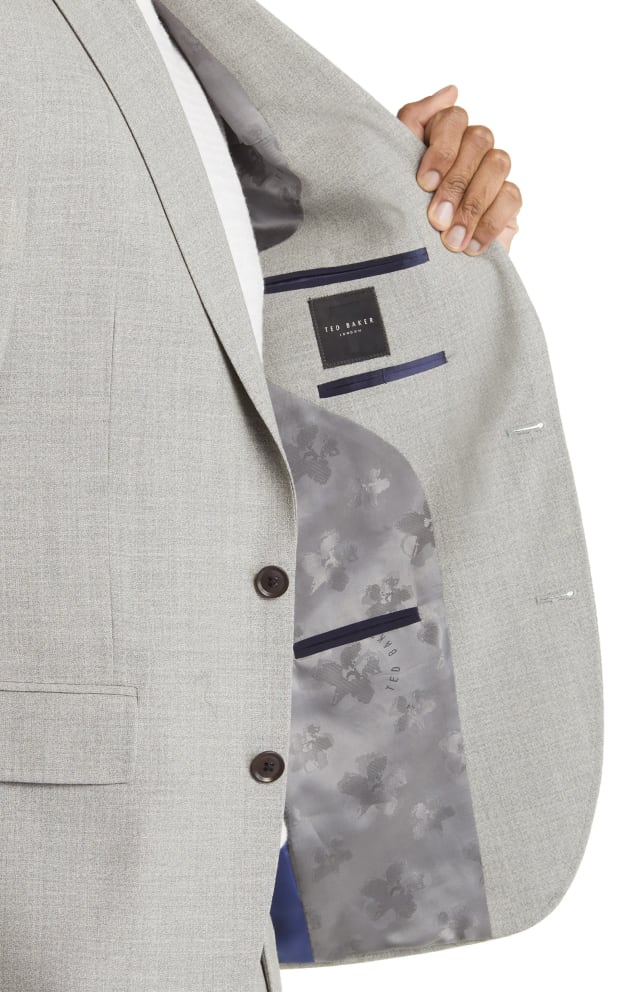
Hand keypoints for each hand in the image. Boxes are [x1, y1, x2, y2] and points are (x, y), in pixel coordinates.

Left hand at [397, 85, 520, 254]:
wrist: (416, 265)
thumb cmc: (403, 212)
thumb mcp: (396, 167)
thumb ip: (414, 121)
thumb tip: (450, 90)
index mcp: (442, 135)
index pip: (453, 118)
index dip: (441, 148)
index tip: (423, 184)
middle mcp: (471, 147)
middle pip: (478, 139)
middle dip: (456, 182)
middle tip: (436, 219)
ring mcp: (493, 172)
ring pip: (498, 163)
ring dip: (473, 204)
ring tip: (451, 240)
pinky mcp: (508, 201)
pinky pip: (511, 197)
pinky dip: (490, 223)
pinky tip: (470, 246)